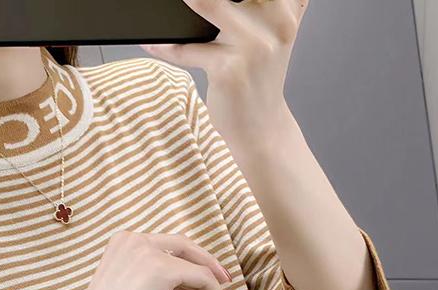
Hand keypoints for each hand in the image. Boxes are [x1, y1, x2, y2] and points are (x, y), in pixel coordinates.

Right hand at [51, 230, 230, 289]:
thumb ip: (149, 283)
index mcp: (123, 243)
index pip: (170, 251)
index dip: (193, 271)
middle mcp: (135, 240)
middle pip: (188, 255)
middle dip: (207, 282)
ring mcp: (148, 253)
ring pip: (198, 270)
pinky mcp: (162, 271)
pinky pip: (204, 279)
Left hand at [140, 0, 308, 133]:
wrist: (261, 128)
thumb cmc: (257, 79)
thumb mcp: (271, 36)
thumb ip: (262, 7)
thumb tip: (204, 0)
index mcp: (287, 10)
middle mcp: (276, 23)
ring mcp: (253, 46)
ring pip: (208, 4)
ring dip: (185, 1)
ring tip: (162, 5)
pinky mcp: (229, 69)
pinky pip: (187, 50)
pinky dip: (165, 47)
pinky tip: (150, 43)